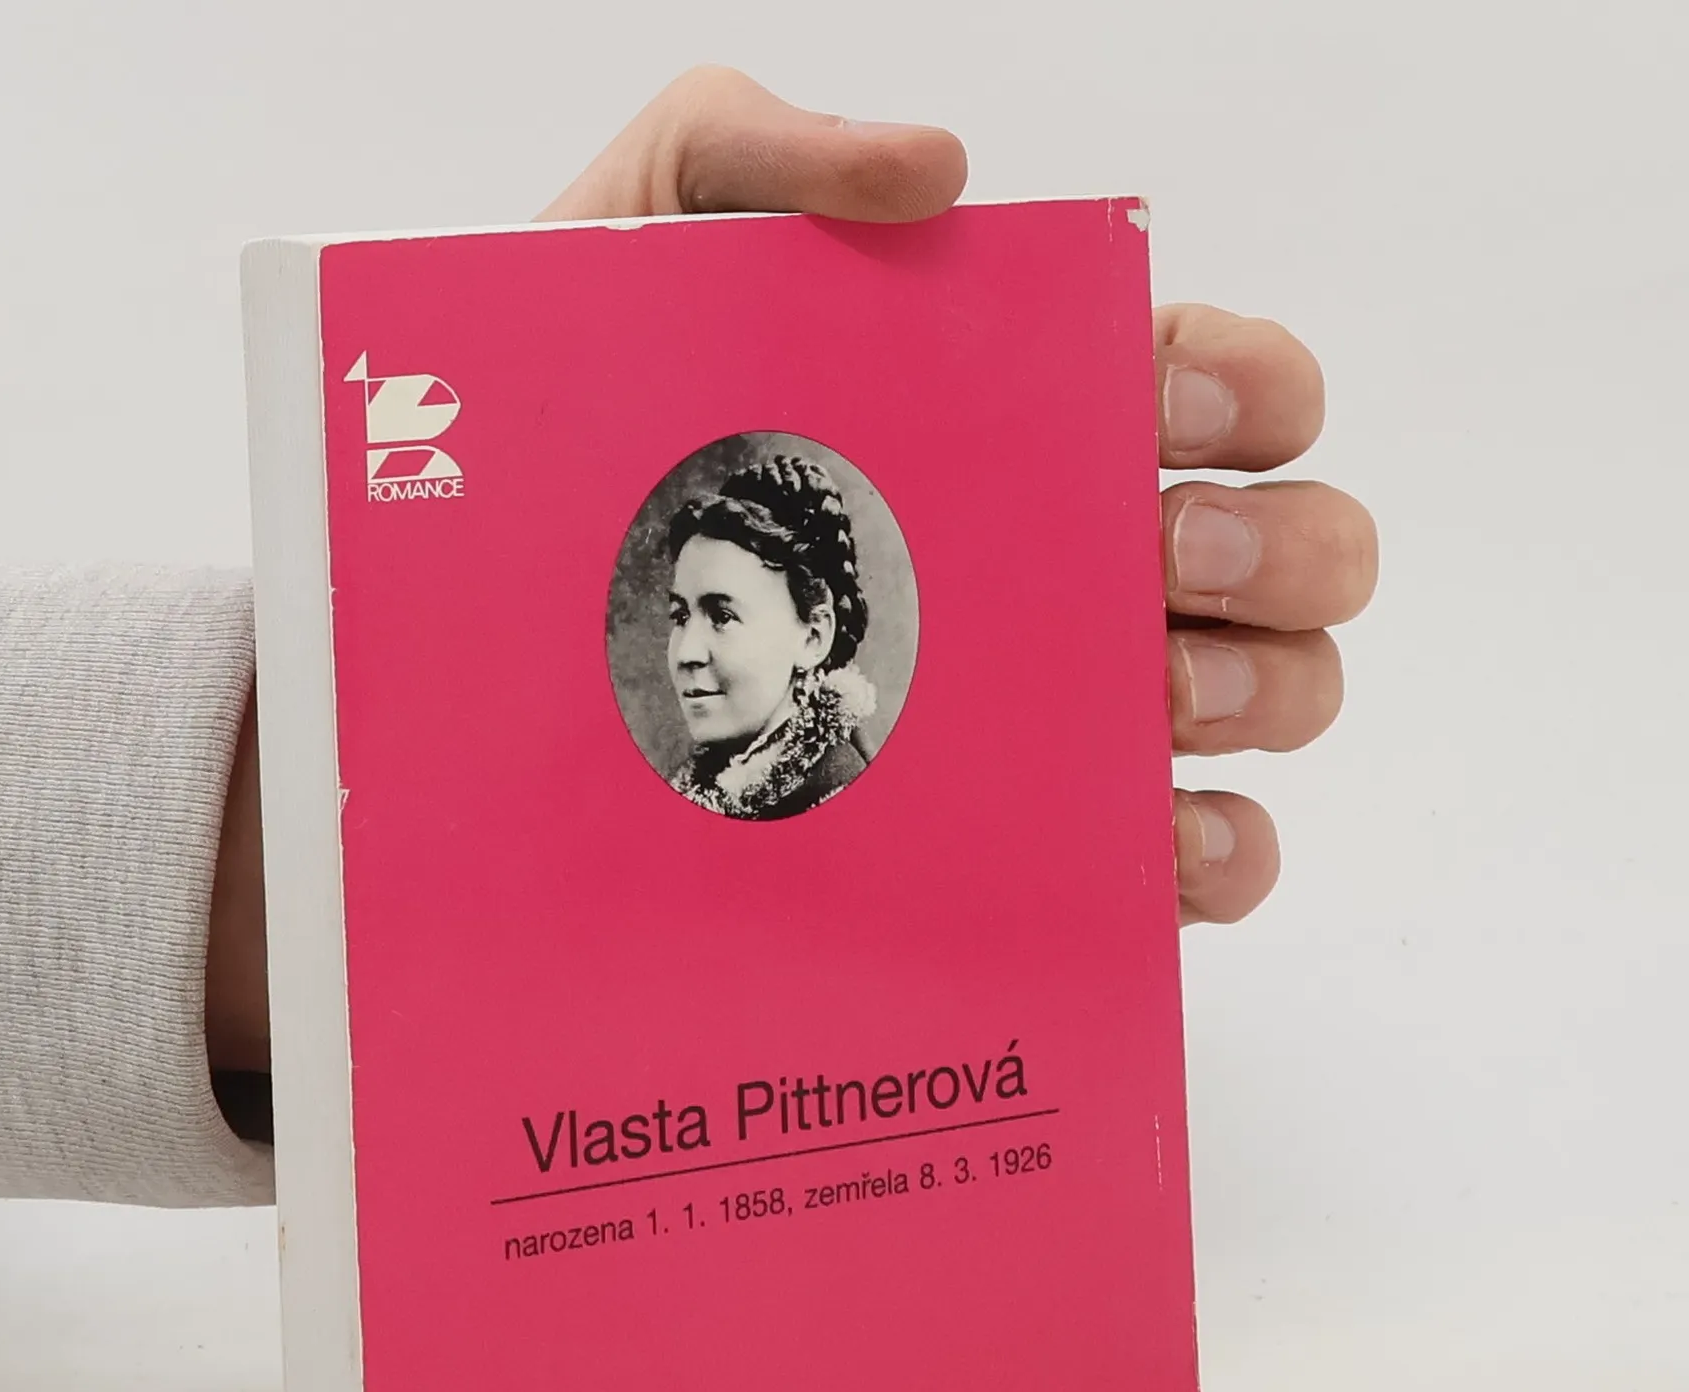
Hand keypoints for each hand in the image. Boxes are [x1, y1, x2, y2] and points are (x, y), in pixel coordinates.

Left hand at [540, 67, 1374, 925]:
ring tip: (1151, 691)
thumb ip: (765, 149)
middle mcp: (1072, 560)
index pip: (1219, 385)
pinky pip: (1186, 859)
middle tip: (1167, 558)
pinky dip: (1219, 852)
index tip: (1168, 405)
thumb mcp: (641, 248)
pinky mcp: (1029, 836)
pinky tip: (1166, 836)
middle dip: (1280, 546)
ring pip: (1269, 695)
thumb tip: (937, 169)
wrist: (486, 620)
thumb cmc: (572, 439)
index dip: (1250, 386)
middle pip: (1287, 547)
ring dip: (1262, 688)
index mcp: (1028, 415)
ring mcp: (1061, 704)